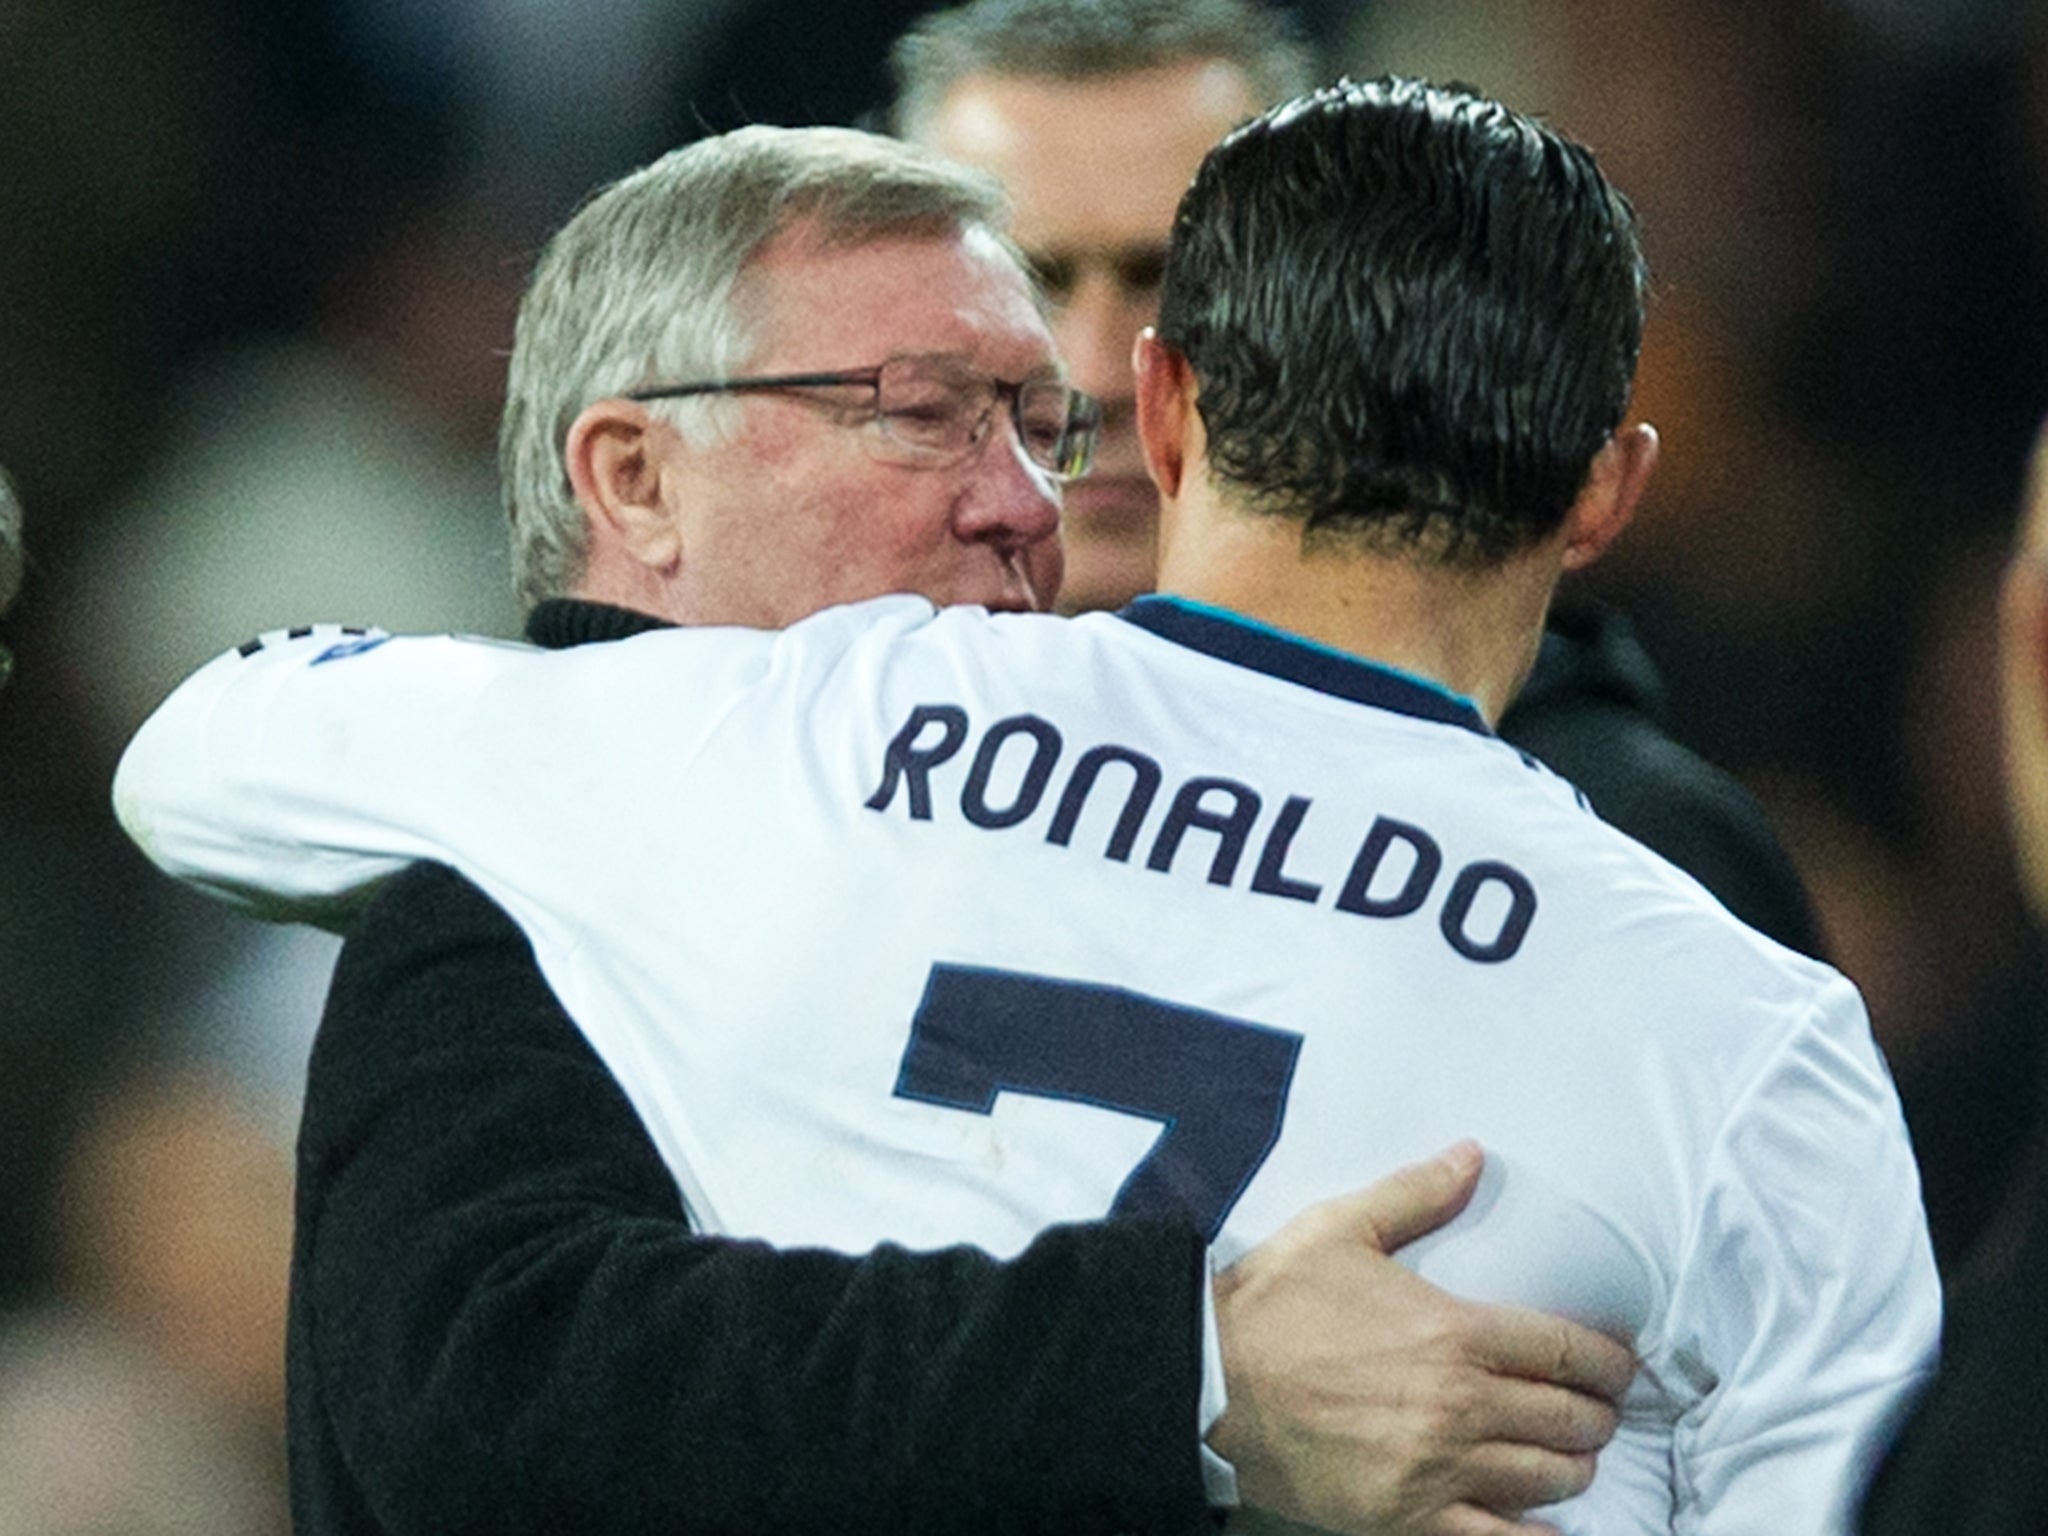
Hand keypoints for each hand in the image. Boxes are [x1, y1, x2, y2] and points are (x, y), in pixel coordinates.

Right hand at [1208, 1141, 1633, 1535]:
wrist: (1207, 1381)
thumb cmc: (1272, 1303)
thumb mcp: (1341, 1228)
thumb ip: (1416, 1193)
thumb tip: (1473, 1155)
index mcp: (1454, 1331)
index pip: (1565, 1351)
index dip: (1608, 1362)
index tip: (1620, 1366)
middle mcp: (1459, 1404)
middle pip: (1568, 1419)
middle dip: (1596, 1416)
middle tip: (1596, 1412)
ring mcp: (1437, 1467)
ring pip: (1545, 1480)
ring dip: (1571, 1470)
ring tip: (1569, 1459)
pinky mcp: (1407, 1516)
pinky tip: (1547, 1528)